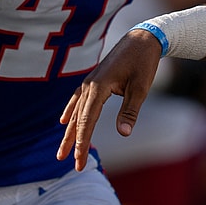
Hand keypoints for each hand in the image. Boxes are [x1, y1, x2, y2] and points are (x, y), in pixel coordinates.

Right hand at [57, 29, 163, 170]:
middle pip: (78, 119)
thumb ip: (130, 111)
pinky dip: (70, 112)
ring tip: (62, 151)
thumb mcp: (141, 88)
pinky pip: (77, 100)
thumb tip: (124, 134)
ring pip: (76, 112)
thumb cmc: (143, 63)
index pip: (87, 120)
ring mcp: (89, 82)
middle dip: (75, 143)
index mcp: (99, 87)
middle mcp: (89, 85)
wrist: (142, 39)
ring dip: (70, 132)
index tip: (79, 161)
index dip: (82, 142)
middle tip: (72, 165)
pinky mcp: (93, 80)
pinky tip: (64, 122)